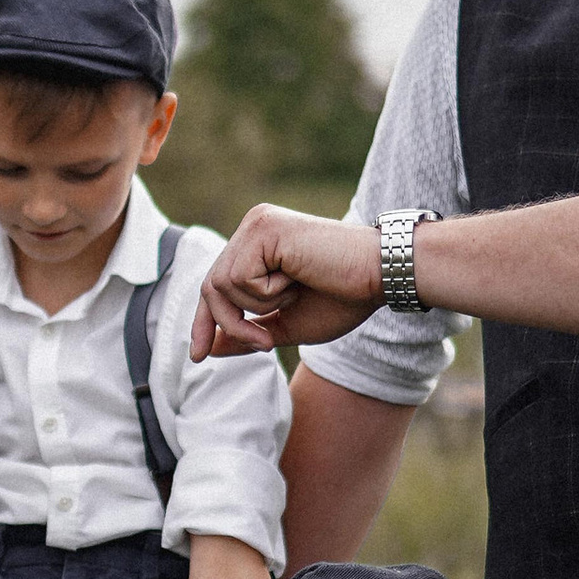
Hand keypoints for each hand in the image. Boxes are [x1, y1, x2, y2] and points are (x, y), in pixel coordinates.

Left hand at [191, 205, 381, 358]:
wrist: (379, 277)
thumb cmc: (342, 299)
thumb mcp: (286, 325)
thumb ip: (247, 333)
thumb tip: (208, 348)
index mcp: (257, 244)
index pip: (215, 285)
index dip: (204, 321)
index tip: (198, 354)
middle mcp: (253, 227)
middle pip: (210, 286)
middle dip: (229, 324)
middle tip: (265, 344)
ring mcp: (257, 224)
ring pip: (221, 284)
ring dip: (256, 307)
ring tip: (294, 294)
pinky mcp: (264, 228)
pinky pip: (240, 278)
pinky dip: (267, 293)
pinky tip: (296, 280)